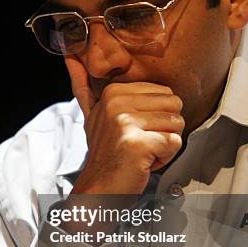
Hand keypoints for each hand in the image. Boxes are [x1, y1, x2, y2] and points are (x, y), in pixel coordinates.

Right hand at [65, 56, 184, 194]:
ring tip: (141, 152)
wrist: (99, 190)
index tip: (133, 132)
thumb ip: (83, 85)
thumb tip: (70, 56)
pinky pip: (175, 143)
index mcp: (113, 92)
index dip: (155, 117)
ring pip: (177, 125)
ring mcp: (126, 123)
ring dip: (164, 145)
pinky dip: (164, 158)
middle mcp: (118, 103)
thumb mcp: (92, 114)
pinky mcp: (138, 143)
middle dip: (163, 129)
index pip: (165, 93)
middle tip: (139, 143)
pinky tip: (144, 162)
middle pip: (174, 106)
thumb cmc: (104, 154)